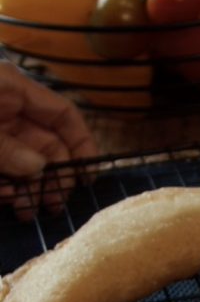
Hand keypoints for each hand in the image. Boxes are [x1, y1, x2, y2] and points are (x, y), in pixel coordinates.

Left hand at [0, 62, 96, 219]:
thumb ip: (7, 149)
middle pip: (45, 142)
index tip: (90, 176)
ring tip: (27, 211)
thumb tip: (39, 169)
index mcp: (13, 89)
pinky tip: (6, 201)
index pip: (63, 114)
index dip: (82, 144)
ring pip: (21, 159)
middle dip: (53, 175)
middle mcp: (6, 107)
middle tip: (55, 205)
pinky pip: (1, 167)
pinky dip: (5, 185)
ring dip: (28, 187)